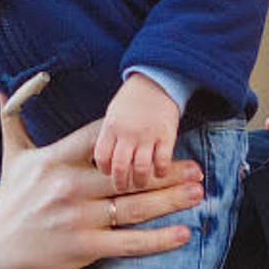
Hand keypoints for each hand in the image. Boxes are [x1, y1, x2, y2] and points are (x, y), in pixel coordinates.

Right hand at [0, 103, 203, 268]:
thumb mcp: (12, 156)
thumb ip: (10, 116)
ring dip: (170, 199)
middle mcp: (69, 186)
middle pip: (126, 173)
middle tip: (197, 167)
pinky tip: (183, 232)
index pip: (100, 139)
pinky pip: (129, 242)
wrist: (0, 251)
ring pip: (133, 207)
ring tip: (197, 191)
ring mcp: (78, 218)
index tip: (160, 129)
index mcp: (55, 159)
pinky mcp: (85, 247)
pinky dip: (158, 239)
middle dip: (165, 170)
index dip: (130, 133)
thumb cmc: (13, 199)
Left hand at [93, 76, 182, 191]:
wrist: (157, 80)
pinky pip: (162, 162)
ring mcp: (148, 136)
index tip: (108, 173)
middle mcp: (128, 133)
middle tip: (123, 188)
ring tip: (140, 184)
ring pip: (141, 169)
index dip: (104, 169)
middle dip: (120, 183)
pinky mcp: (167, 136)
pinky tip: (159, 173)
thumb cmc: (133, 98)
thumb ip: (110, 135)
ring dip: (140, 181)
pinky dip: (160, 172)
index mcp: (111, 126)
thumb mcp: (113, 113)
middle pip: (120, 168)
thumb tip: (105, 159)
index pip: (101, 157)